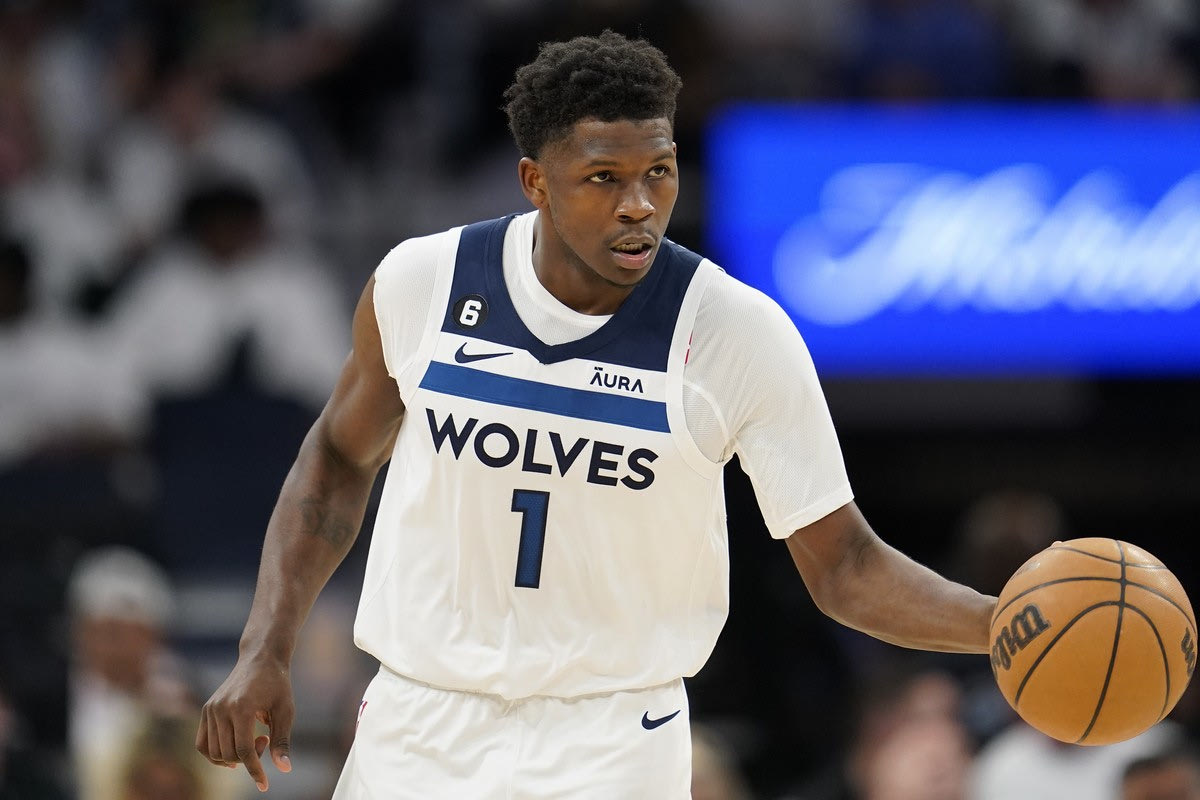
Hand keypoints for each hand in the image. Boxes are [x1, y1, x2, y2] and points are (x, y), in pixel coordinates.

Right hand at [196, 654, 295, 792]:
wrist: (261, 658)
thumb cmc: (278, 684)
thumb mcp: (286, 711)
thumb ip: (282, 740)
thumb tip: (285, 769)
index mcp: (242, 707)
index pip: (243, 750)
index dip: (254, 770)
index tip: (264, 784)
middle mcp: (221, 708)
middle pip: (229, 754)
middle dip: (249, 758)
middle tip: (265, 740)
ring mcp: (211, 708)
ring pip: (214, 752)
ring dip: (233, 757)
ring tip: (253, 739)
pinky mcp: (206, 709)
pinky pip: (202, 743)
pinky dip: (215, 753)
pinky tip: (234, 748)